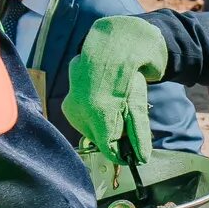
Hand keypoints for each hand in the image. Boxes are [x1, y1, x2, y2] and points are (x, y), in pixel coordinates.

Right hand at [64, 14, 168, 162]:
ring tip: (112, 105)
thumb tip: (141, 159)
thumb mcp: (137, 106)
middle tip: (125, 119)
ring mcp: (71, 108)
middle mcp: (80, 114)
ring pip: (90, 130)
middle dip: (113, 136)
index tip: (132, 150)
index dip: (122, 152)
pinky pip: (81, 118)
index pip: (109, 150)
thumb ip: (138, 135)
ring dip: (102, 125)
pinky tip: (100, 99)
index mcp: (99, 117)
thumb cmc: (127, 77)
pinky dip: (91, 115)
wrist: (111, 48)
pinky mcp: (67, 103)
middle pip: (99, 140)